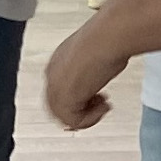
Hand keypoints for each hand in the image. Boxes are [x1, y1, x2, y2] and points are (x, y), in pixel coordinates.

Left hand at [45, 15, 129, 130]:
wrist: (108, 38)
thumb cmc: (107, 39)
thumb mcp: (98, 52)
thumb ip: (93, 65)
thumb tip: (106, 67)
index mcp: (57, 61)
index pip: (59, 89)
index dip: (80, 96)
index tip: (96, 95)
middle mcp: (52, 75)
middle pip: (58, 105)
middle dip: (81, 108)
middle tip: (101, 102)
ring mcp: (55, 88)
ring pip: (64, 116)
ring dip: (87, 115)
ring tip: (103, 105)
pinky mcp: (64, 101)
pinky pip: (74, 122)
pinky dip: (91, 119)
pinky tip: (103, 106)